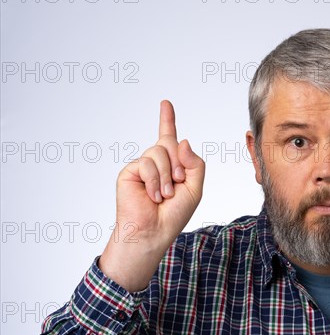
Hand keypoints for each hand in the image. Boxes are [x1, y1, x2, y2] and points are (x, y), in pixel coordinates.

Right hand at [99, 100, 204, 290]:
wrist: (154, 231)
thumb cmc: (174, 214)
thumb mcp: (195, 188)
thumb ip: (195, 164)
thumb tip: (182, 140)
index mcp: (172, 164)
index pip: (168, 137)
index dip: (167, 120)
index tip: (165, 103)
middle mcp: (155, 162)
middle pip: (169, 143)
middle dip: (178, 164)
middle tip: (176, 184)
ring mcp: (142, 166)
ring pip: (159, 152)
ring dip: (166, 176)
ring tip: (164, 195)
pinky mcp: (130, 171)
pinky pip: (147, 163)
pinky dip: (154, 180)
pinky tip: (153, 196)